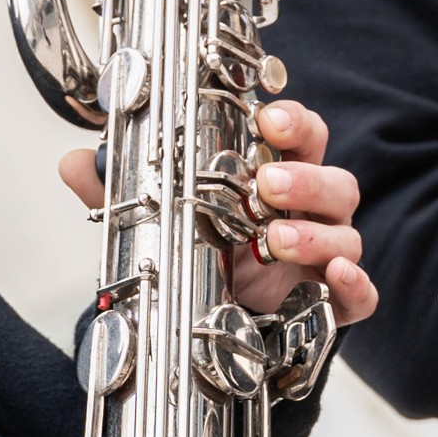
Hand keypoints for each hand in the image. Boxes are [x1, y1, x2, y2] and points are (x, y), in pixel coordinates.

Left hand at [59, 97, 376, 328]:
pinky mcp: (329, 303)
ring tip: (275, 237)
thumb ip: (119, 189)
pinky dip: (356, 285)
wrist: (207, 317)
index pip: (303, 134)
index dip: (293, 122)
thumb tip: (76, 163)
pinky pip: (361, 295)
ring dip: (315, 232)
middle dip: (304, 177)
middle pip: (335, 180)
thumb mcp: (155, 215)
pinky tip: (336, 277)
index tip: (267, 119)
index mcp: (278, 172)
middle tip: (266, 184)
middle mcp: (309, 211)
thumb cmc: (200, 248)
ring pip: (347, 233)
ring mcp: (323, 256)